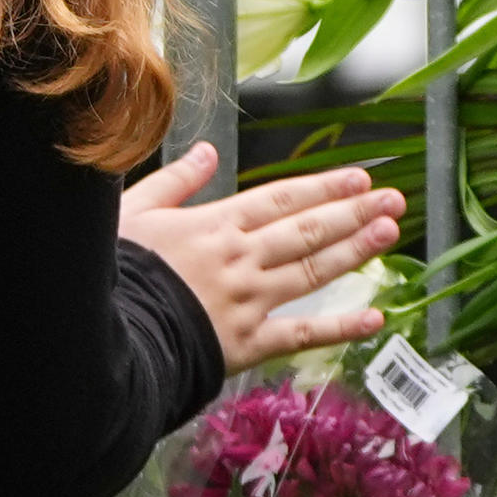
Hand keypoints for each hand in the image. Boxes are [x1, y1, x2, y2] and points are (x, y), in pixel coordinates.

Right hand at [117, 143, 407, 375]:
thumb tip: (206, 152)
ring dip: (356, 251)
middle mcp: (240, 259)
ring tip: (389, 233)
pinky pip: (301, 334)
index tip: (358, 177)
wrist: (103, 332)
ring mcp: (248, 301)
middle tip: (392, 199)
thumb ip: (176, 181)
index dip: (324, 187)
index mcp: (214, 225)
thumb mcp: (135, 212)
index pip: (281, 199)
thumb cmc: (114, 272)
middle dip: (354, 211)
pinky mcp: (246, 344)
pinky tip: (374, 317)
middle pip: (308, 230)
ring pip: (312, 271)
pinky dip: (340, 327)